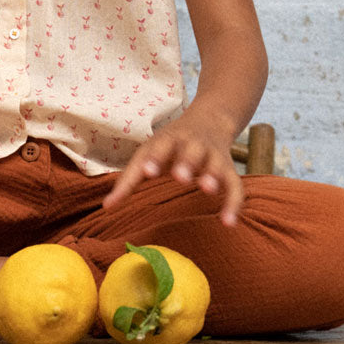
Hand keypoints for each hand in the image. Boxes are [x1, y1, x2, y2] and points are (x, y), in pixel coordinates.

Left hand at [102, 110, 243, 225]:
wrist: (210, 119)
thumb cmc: (171, 143)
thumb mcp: (150, 152)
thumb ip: (130, 179)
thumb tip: (107, 207)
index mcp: (170, 139)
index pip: (162, 145)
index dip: (156, 158)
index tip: (148, 171)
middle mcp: (194, 144)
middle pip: (191, 151)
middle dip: (186, 162)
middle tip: (180, 177)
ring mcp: (213, 155)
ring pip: (216, 164)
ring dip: (212, 175)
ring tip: (208, 190)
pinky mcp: (229, 169)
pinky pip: (236, 185)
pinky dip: (234, 203)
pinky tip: (228, 223)